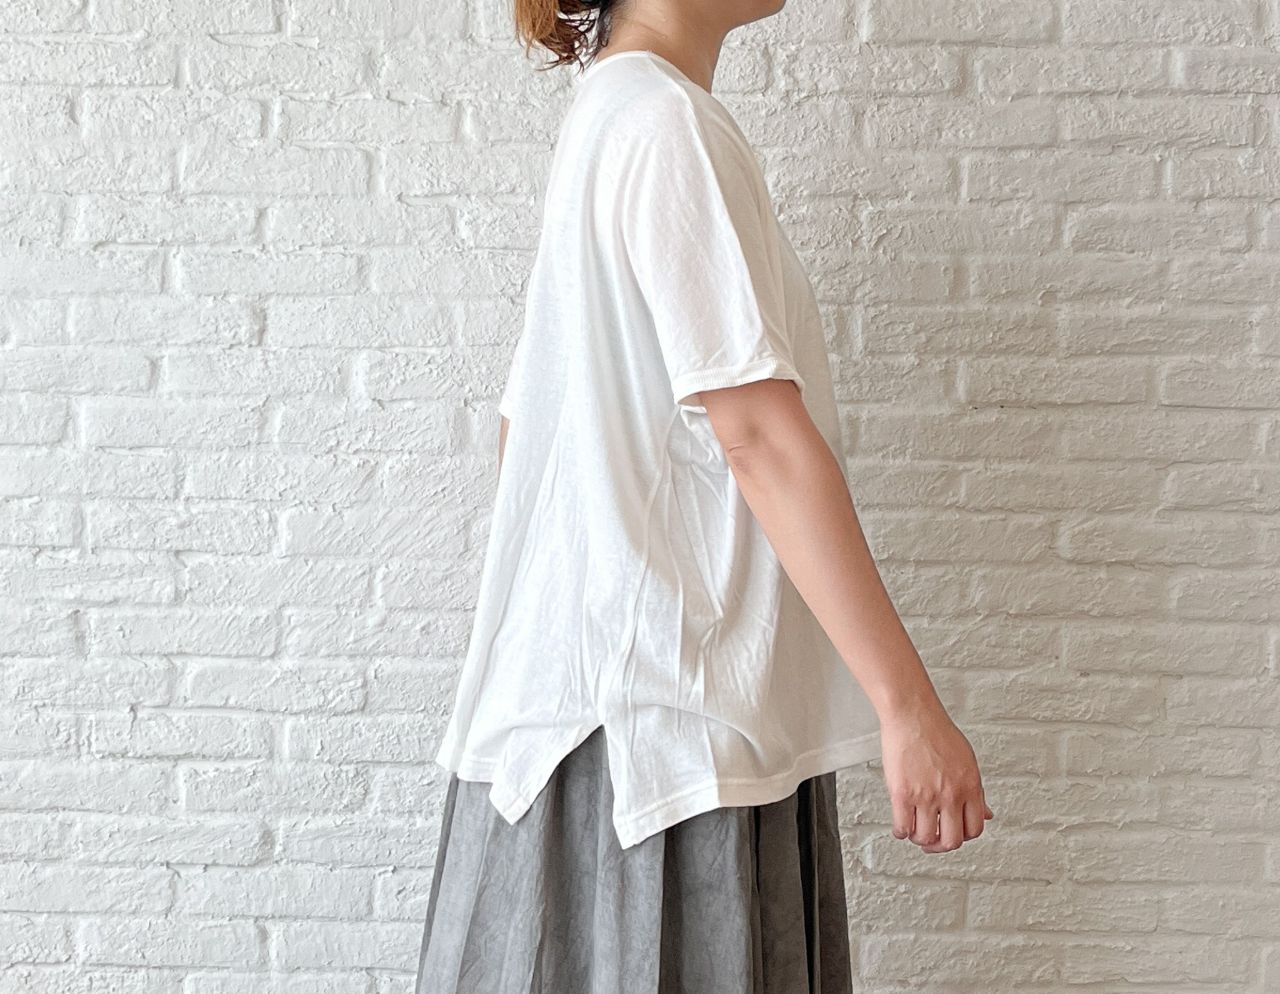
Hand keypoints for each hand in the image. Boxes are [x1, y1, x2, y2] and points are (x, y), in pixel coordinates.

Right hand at [879, 704, 993, 852]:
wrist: (912, 714)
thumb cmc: (937, 731)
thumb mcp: (967, 761)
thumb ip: (976, 792)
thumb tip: (986, 814)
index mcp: (970, 786)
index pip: (975, 828)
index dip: (963, 836)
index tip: (953, 832)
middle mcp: (950, 794)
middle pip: (951, 841)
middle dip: (941, 846)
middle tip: (932, 842)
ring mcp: (926, 796)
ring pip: (925, 837)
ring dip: (919, 839)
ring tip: (914, 831)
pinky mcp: (903, 793)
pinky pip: (902, 827)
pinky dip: (901, 832)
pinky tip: (900, 825)